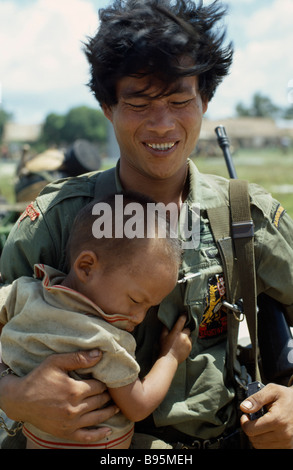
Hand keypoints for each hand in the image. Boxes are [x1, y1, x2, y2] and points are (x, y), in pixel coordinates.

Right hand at [0, 350, 118, 442]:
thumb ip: (78, 358)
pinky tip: (108, 431)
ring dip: (108, 412)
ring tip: (115, 407)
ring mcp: (70, 422)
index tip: (106, 380)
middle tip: (112, 392)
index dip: (104, 383)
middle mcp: (74, 408)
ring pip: (97, 417)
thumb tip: (99, 354)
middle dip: (107, 396)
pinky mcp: (65, 432)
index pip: (99, 386)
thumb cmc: (38, 378)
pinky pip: (86, 436)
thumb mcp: (56, 362)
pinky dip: (99, 434)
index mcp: (74, 390)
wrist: (19, 400)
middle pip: (100, 401)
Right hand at [159, 315, 191, 363]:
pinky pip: (190, 342)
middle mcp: (183, 336)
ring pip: (189, 336)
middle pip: (187, 329)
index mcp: (176, 332)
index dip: (183, 316)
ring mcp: (188, 342)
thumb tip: (166, 322)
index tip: (184, 314)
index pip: (182, 320)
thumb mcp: (162, 336)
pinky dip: (187, 343)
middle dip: (184, 330)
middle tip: (180, 333)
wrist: (169, 359)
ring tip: (181, 341)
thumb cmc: (164, 347)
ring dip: (186, 337)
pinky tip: (182, 346)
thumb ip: (165, 328)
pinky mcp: (190, 348)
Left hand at [240, 383, 292, 448]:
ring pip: (260, 446)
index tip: (246, 416)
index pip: (250, 429)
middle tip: (252, 419)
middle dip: (249, 428)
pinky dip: (264, 441)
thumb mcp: (272, 390)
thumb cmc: (287, 397)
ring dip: (256, 435)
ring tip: (260, 424)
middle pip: (254, 439)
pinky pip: (269, 448)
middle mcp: (283, 434)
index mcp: (277, 420)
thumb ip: (256, 399)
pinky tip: (265, 430)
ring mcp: (286, 442)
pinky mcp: (287, 446)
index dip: (244, 422)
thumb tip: (244, 407)